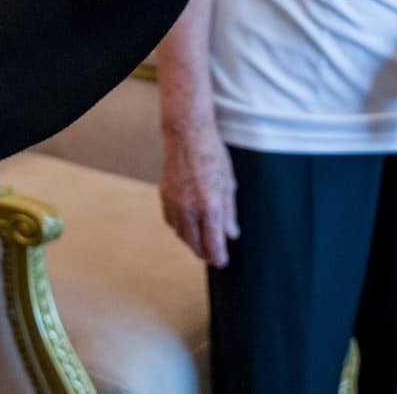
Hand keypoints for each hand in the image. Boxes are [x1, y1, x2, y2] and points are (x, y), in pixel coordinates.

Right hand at [159, 113, 238, 267]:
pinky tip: (188, 224)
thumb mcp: (228, 183)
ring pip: (182, 235)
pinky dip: (180, 227)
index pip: (213, 244)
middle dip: (205, 253)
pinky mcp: (164, 196)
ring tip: (202, 241)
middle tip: (213, 256)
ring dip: (192, 241)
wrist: (186, 134)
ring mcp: (174, 203)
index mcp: (210, 206)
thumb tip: (231, 234)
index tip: (222, 262)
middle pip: (195, 245)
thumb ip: (229, 212)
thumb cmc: (212, 155)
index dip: (218, 257)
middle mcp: (190, 209)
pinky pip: (172, 221)